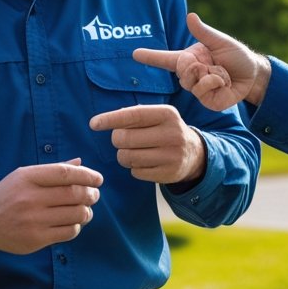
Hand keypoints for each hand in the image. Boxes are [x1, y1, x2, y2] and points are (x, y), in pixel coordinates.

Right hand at [0, 159, 102, 254]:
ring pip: (75, 214)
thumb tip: (80, 163)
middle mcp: (30, 198)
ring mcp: (33, 220)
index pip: (65, 173)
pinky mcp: (36, 239)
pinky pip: (68, 232)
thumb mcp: (25, 175)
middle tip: (95, 194)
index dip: (87, 175)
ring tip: (86, 209)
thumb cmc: (9, 194)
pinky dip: (77, 226)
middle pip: (74, 194)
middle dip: (91, 194)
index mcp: (28, 178)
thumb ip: (52, 170)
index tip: (98, 179)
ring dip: (87, 211)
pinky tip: (74, 222)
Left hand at [88, 104, 206, 184]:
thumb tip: (104, 121)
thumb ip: (134, 115)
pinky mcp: (168, 174)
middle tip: (122, 140)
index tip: (93, 124)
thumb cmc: (165, 130)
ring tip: (133, 151)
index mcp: (167, 114)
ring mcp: (171, 156)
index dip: (110, 119)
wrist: (194, 154)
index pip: (132, 115)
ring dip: (123, 155)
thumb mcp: (157, 116)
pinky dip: (134, 168)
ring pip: (127, 157)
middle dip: (117, 140)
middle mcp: (172, 134)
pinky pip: (136, 172)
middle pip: (125, 138)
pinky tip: (144, 162)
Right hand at [132, 12, 270, 110]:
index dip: (150, 57)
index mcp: (190, 59)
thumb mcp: (220, 41)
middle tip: (213, 63)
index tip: (134, 54)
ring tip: (222, 73)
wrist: (253, 75)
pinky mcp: (207, 101)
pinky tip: (224, 82)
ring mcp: (198, 90)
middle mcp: (191, 75)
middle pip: (181, 72)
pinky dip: (216, 83)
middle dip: (197, 66)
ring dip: (211, 74)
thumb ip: (203, 32)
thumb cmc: (236, 56)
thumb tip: (190, 16)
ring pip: (192, 83)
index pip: (165, 59)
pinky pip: (203, 92)